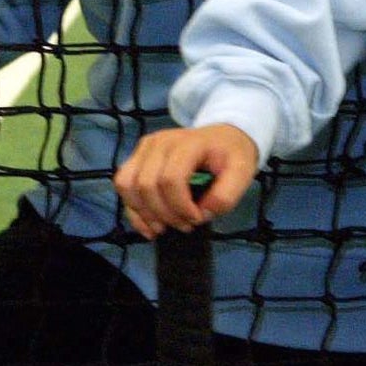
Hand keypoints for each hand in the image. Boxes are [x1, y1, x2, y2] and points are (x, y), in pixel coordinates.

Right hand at [113, 123, 258, 238]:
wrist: (224, 138)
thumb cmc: (231, 155)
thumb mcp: (243, 172)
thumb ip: (227, 195)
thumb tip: (202, 213)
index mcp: (189, 142)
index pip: (171, 179)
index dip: (180, 206)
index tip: (197, 219)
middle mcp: (161, 142)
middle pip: (146, 185)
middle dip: (164, 214)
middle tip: (185, 225)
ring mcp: (146, 148)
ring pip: (128, 185)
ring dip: (144, 213)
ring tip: (165, 227)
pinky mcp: (137, 157)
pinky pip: (123, 185)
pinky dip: (133, 210)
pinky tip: (150, 226)